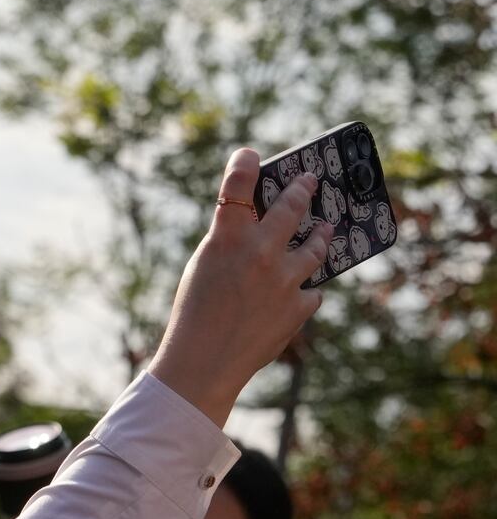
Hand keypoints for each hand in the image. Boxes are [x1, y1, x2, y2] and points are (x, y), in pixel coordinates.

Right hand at [150, 150, 331, 425]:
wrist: (203, 364)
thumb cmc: (193, 316)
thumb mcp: (203, 269)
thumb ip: (230, 244)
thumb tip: (260, 228)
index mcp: (226, 239)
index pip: (238, 185)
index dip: (245, 164)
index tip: (251, 154)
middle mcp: (260, 251)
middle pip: (293, 205)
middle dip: (304, 189)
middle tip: (310, 181)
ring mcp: (285, 279)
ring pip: (316, 245)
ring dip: (320, 235)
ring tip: (324, 228)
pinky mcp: (300, 306)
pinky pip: (311, 291)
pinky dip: (303, 292)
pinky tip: (295, 296)